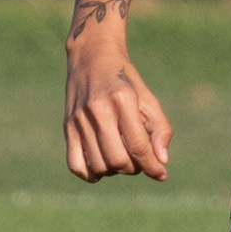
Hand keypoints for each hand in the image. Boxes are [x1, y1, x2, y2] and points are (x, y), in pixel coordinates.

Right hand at [64, 40, 172, 182]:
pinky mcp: (68, 127)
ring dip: (115, 171)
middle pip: (118, 160)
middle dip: (134, 168)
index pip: (138, 146)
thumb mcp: (148, 98)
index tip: (161, 174)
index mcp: (123, 100)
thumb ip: (160, 129)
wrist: (91, 56)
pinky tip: (102, 166)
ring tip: (121, 157)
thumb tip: (162, 160)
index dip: (153, 166)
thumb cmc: (124, 80)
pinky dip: (91, 174)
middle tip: (139, 159)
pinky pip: (76, 165)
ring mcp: (79, 120)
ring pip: (99, 166)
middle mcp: (98, 111)